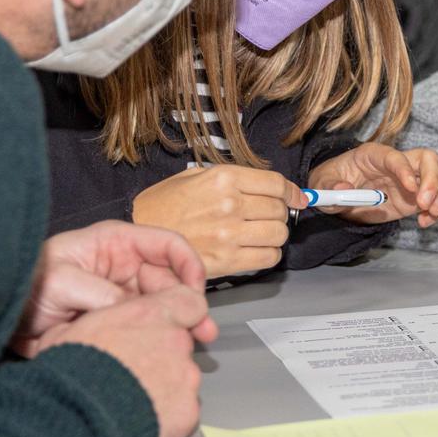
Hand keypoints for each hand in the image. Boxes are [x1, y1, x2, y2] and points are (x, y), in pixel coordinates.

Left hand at [10, 222, 212, 355]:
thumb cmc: (24, 286)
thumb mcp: (61, 284)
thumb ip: (100, 294)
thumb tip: (135, 311)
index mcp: (113, 244)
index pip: (166, 246)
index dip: (188, 265)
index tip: (197, 291)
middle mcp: (121, 267)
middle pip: (170, 281)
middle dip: (188, 303)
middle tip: (201, 329)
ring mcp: (118, 294)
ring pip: (160, 306)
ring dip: (178, 322)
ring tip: (193, 343)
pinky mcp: (113, 320)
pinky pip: (143, 325)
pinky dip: (157, 336)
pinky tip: (164, 348)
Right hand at [39, 285, 210, 436]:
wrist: (74, 418)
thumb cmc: (68, 375)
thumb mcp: (67, 330)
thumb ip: (97, 322)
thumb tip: (88, 327)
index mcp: (150, 314)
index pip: (189, 303)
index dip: (180, 315)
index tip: (165, 326)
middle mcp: (175, 341)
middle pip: (181, 344)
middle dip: (162, 356)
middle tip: (132, 372)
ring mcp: (186, 377)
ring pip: (182, 377)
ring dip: (163, 386)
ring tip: (130, 400)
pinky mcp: (187, 411)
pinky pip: (183, 410)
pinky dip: (168, 415)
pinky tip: (140, 419)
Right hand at [131, 165, 306, 276]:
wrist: (138, 232)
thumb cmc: (164, 205)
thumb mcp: (195, 176)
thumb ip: (235, 180)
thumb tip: (274, 188)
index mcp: (223, 178)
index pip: (276, 184)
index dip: (292, 192)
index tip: (298, 198)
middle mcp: (230, 204)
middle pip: (279, 211)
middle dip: (278, 214)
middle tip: (265, 217)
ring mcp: (229, 234)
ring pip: (278, 234)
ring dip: (274, 235)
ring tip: (258, 234)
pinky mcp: (227, 260)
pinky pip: (268, 258)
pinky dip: (268, 254)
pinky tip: (253, 249)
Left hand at [308, 143, 437, 226]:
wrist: (339, 194)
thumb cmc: (331, 181)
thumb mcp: (322, 183)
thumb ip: (330, 186)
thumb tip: (342, 189)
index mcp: (374, 154)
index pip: (396, 156)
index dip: (405, 170)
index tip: (411, 189)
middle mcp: (398, 163)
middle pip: (428, 159)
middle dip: (433, 179)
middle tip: (425, 203)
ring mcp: (410, 179)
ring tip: (430, 213)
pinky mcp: (416, 196)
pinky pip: (437, 198)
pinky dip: (437, 210)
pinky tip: (425, 221)